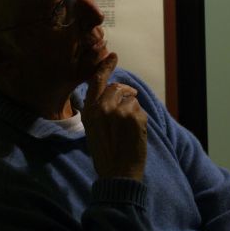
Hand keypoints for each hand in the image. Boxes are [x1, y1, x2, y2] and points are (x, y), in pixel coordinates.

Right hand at [82, 54, 147, 181]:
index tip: (112, 56)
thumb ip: (97, 109)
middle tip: (129, 102)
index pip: (97, 81)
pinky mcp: (135, 118)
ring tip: (128, 128)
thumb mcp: (92, 129)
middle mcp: (102, 108)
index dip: (105, 67)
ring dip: (132, 109)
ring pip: (130, 99)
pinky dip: (140, 118)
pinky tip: (135, 132)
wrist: (117, 174)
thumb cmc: (105, 154)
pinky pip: (139, 109)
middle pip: (116, 88)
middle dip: (124, 93)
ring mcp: (119, 112)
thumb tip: (110, 92)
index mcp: (89, 111)